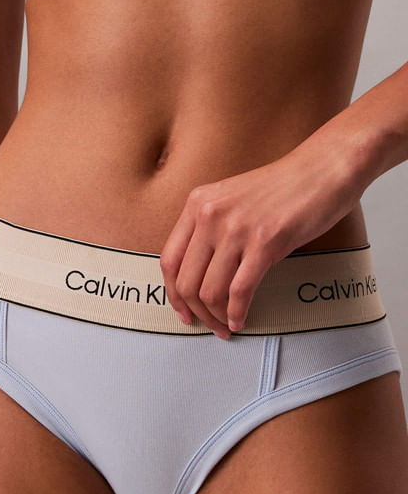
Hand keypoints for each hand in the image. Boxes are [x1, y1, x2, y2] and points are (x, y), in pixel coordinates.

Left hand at [159, 138, 360, 338]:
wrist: (324, 168)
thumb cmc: (283, 187)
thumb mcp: (232, 201)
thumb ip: (211, 230)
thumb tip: (200, 275)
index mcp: (198, 204)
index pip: (170, 261)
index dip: (174, 294)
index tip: (184, 311)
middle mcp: (211, 215)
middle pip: (187, 282)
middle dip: (197, 313)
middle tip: (210, 325)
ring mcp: (236, 229)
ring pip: (210, 291)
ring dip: (217, 317)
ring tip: (227, 326)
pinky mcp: (264, 243)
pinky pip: (240, 291)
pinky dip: (237, 312)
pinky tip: (241, 319)